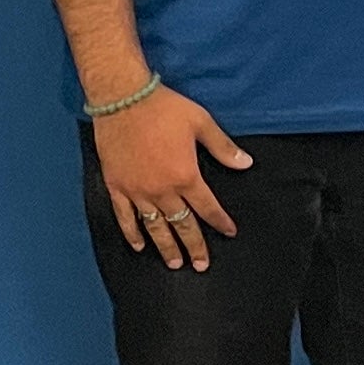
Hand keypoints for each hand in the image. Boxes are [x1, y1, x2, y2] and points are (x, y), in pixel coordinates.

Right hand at [96, 85, 249, 271]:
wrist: (122, 99)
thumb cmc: (164, 108)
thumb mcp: (201, 123)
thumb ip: (223, 147)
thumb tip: (246, 164)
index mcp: (186, 176)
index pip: (207, 208)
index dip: (220, 222)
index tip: (229, 232)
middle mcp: (162, 191)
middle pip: (182, 225)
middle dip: (194, 246)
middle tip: (201, 264)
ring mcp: (138, 192)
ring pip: (155, 227)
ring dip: (166, 247)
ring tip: (175, 264)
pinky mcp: (117, 187)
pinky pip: (125, 218)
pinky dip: (132, 234)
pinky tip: (139, 246)